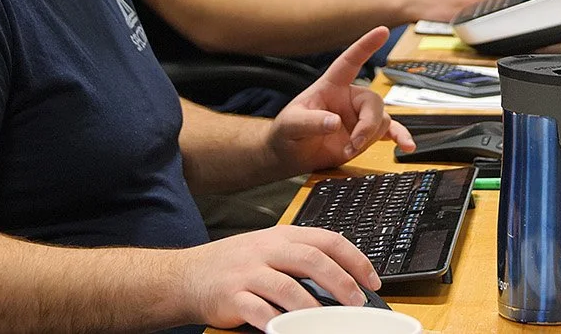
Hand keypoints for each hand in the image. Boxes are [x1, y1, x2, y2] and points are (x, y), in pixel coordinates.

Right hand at [176, 224, 379, 330]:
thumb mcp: (268, 250)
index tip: (373, 280)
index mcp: (282, 236)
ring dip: (314, 308)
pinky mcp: (232, 296)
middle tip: (358, 302)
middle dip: (341, 282)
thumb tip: (343, 279)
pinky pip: (259, 311)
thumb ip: (300, 258)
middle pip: (312, 259)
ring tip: (330, 322)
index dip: (355, 259)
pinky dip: (278, 323)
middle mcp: (266, 250)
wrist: (187, 275)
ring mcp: (248, 272)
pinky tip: (289, 330)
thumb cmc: (234, 265)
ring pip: (288, 287)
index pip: (327, 240)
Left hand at [268, 27, 414, 174]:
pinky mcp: (364, 136)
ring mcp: (358, 118)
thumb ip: (310, 122)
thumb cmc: (287, 132)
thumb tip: (334, 122)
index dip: (365, 46)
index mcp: (331, 87)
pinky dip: (400, 138)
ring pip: (381, 119)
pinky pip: (389, 132)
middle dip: (368, 124)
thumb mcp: (291, 124)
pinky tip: (406, 145)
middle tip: (355, 142)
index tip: (382, 31)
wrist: (289, 155)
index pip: (349, 62)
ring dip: (370, 137)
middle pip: (373, 101)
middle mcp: (348, 99)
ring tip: (350, 149)